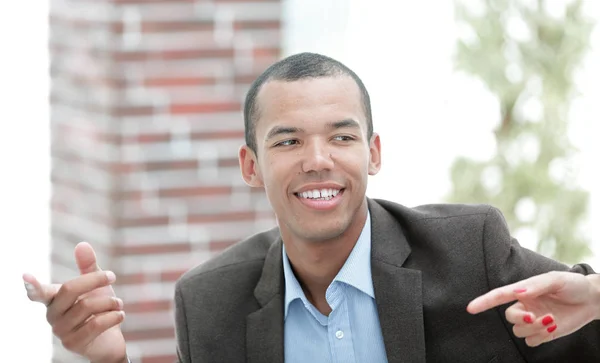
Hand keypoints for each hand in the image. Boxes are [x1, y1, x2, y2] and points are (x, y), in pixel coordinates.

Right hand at [24, 242, 127, 362]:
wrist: (109, 338)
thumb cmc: (99, 308)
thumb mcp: (97, 285)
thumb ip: (88, 267)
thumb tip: (82, 244)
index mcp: (54, 299)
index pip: (39, 292)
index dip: (32, 285)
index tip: (26, 276)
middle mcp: (52, 315)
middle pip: (69, 289)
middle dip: (95, 280)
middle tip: (113, 276)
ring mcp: (60, 331)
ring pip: (87, 306)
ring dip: (110, 302)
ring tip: (118, 304)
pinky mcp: (73, 343)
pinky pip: (95, 324)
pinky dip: (113, 316)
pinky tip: (119, 315)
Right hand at [467, 271, 599, 346]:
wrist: (591, 300)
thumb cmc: (572, 285)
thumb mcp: (555, 280)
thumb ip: (536, 286)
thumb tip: (518, 293)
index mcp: (523, 290)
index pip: (498, 296)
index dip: (483, 302)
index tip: (470, 308)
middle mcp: (525, 305)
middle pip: (510, 317)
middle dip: (521, 319)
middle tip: (536, 316)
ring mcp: (533, 319)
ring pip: (520, 331)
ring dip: (535, 328)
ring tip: (552, 320)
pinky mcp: (543, 332)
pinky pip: (532, 341)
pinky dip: (541, 337)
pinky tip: (553, 327)